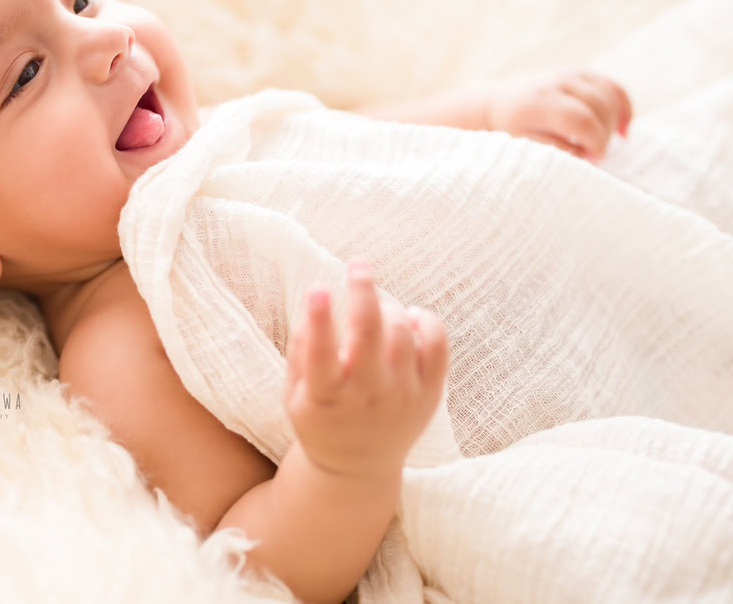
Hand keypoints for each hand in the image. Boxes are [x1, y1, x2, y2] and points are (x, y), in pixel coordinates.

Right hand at [284, 258, 448, 479]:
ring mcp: (402, 397)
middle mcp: (367, 397)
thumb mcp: (295, 395)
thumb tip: (315, 301)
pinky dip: (427, 322)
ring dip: (388, 307)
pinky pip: (438, 347)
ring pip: (402, 333)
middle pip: (369, 335)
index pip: (321, 355)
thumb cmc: (320, 419)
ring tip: (377, 304)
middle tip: (358, 265)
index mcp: (326, 398)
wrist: (356, 469)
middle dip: (364, 293)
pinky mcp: (429, 395)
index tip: (319, 288)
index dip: (319, 319)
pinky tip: (411, 316)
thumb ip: (301, 351)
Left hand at [483, 68, 633, 161]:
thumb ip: (556, 149)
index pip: (580, 120)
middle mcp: (555, 83)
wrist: (499, 104)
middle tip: (594, 154)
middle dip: (604, 135)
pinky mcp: (581, 73)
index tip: (594, 159)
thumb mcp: (525, 144)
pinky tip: (622, 130)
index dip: (595, 142)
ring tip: (601, 142)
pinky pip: (612, 86)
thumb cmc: (513, 131)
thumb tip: (587, 154)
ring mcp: (569, 74)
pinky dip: (623, 107)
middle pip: (599, 106)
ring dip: (614, 122)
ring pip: (609, 95)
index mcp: (538, 102)